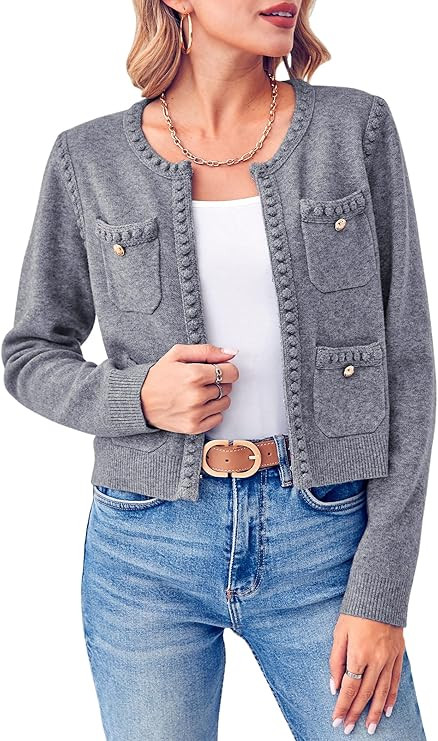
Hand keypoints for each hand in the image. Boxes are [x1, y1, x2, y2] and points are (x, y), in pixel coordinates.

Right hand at [140, 343, 238, 433]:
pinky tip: (198, 406)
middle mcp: (197, 395)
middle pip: (228, 387)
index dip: (226, 369)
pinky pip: (218, 419)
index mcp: (195, 375)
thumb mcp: (178, 354)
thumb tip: (232, 353)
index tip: (218, 370)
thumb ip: (207, 351)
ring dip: (216, 397)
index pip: (232, 372)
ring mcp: (196, 413)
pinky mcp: (194, 427)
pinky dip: (212, 412)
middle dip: (219, 382)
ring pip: (225, 403)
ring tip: (199, 393)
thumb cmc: (158, 377)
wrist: (139, 401)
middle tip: (201, 381)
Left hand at [329, 614, 404, 734]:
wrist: (380, 595)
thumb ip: (335, 660)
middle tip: (348, 728)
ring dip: (374, 712)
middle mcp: (375, 659)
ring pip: (382, 692)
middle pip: (365, 693)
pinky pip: (395, 681)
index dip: (342, 706)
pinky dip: (391, 698)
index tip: (336, 720)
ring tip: (368, 727)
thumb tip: (333, 685)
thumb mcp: (338, 632)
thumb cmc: (355, 612)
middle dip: (355, 713)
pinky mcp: (398, 655)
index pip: (349, 687)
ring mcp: (389, 658)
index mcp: (358, 653)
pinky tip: (386, 710)